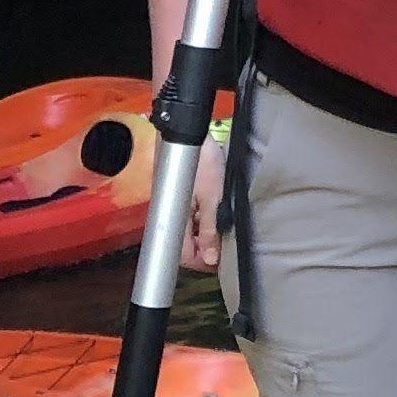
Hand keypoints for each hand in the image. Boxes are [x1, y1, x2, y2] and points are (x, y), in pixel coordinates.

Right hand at [182, 128, 226, 274]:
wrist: (187, 133)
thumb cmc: (199, 161)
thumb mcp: (213, 198)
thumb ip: (210, 230)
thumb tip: (212, 258)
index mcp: (174, 221)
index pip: (184, 258)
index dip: (204, 263)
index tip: (222, 260)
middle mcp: (170, 217)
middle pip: (185, 247)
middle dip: (206, 249)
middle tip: (226, 242)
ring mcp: (173, 206)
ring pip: (187, 233)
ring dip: (204, 233)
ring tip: (222, 222)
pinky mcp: (177, 196)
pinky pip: (188, 217)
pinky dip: (202, 218)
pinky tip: (213, 207)